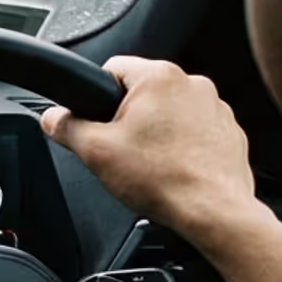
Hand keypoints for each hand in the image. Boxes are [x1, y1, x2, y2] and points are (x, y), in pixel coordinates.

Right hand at [41, 57, 262, 243]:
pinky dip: (182, 145)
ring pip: (169, 111)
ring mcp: (216, 108)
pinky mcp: (229, 132)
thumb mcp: (95, 151)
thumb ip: (66, 126)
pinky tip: (173, 168)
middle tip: (122, 149)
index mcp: (159, 77)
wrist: (213, 212)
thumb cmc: (163, 179)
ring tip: (151, 162)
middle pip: (142, 92)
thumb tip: (53, 118)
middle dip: (128, 117)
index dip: (95, 97)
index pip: (112, 68)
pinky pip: (194, 130)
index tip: (97, 123)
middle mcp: (192, 84)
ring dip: (157, 130)